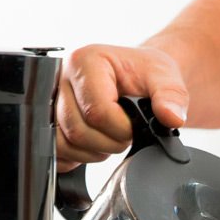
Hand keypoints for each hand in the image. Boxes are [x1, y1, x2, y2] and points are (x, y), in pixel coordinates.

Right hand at [56, 44, 190, 172]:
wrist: (135, 78)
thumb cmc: (144, 73)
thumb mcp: (164, 76)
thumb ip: (171, 95)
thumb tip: (172, 117)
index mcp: (85, 61)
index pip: (96, 111)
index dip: (121, 128)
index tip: (135, 126)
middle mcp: (60, 78)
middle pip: (77, 130)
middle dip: (108, 143)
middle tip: (126, 133)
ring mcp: (49, 101)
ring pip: (63, 144)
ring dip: (93, 152)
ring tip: (110, 137)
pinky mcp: (47, 122)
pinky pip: (55, 152)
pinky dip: (77, 158)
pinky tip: (94, 144)